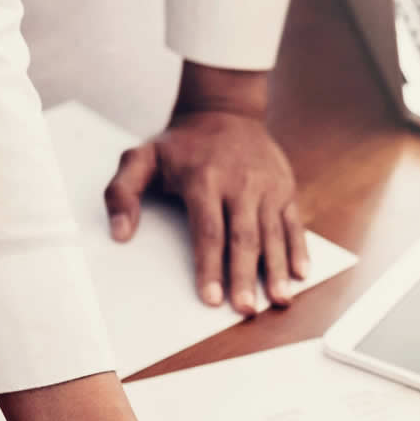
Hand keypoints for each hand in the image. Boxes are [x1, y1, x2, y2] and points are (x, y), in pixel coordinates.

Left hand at [105, 66, 308, 316]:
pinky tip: (299, 274)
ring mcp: (267, 186)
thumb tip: (119, 234)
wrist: (225, 110)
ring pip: (272, 234)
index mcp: (204, 179)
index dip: (210, 267)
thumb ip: (122, 193)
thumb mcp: (141, 158)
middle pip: (243, 238)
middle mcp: (240, 183)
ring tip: (278, 300)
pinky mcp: (285, 188)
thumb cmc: (180, 145)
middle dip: (245, 277)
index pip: (208, 231)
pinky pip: (293, 223)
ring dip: (276, 270)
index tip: (211, 298)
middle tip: (246, 310)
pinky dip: (298, 249)